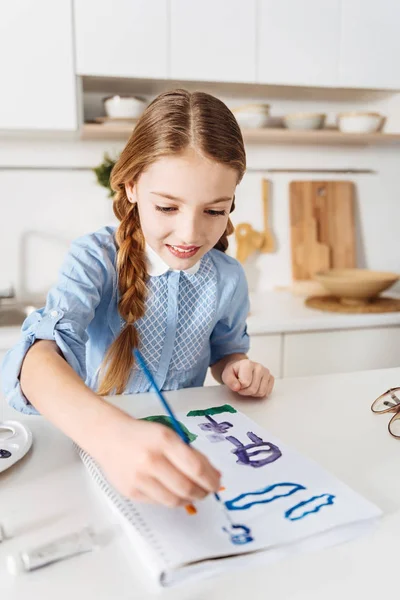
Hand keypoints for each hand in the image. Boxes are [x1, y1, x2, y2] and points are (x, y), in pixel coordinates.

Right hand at [94, 415, 220, 507]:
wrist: (108, 437)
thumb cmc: (143, 435)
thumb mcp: (169, 435)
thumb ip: (190, 454)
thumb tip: (213, 475)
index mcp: (164, 440)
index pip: (196, 467)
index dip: (211, 479)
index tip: (217, 483)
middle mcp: (151, 460)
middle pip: (186, 487)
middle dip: (202, 493)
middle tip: (207, 492)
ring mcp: (139, 478)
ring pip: (174, 500)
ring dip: (188, 500)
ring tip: (192, 494)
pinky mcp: (131, 492)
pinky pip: (159, 502)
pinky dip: (171, 499)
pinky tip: (173, 492)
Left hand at [221, 358, 273, 397]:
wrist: (240, 368)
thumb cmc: (234, 372)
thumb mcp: (226, 375)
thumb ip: (229, 380)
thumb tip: (237, 387)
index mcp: (247, 364)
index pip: (245, 383)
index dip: (239, 387)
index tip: (237, 383)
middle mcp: (259, 366)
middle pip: (253, 389)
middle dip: (245, 391)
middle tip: (242, 386)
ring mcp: (266, 372)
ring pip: (261, 392)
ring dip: (253, 393)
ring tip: (248, 386)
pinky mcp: (271, 378)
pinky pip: (267, 392)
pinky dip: (260, 393)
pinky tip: (255, 386)